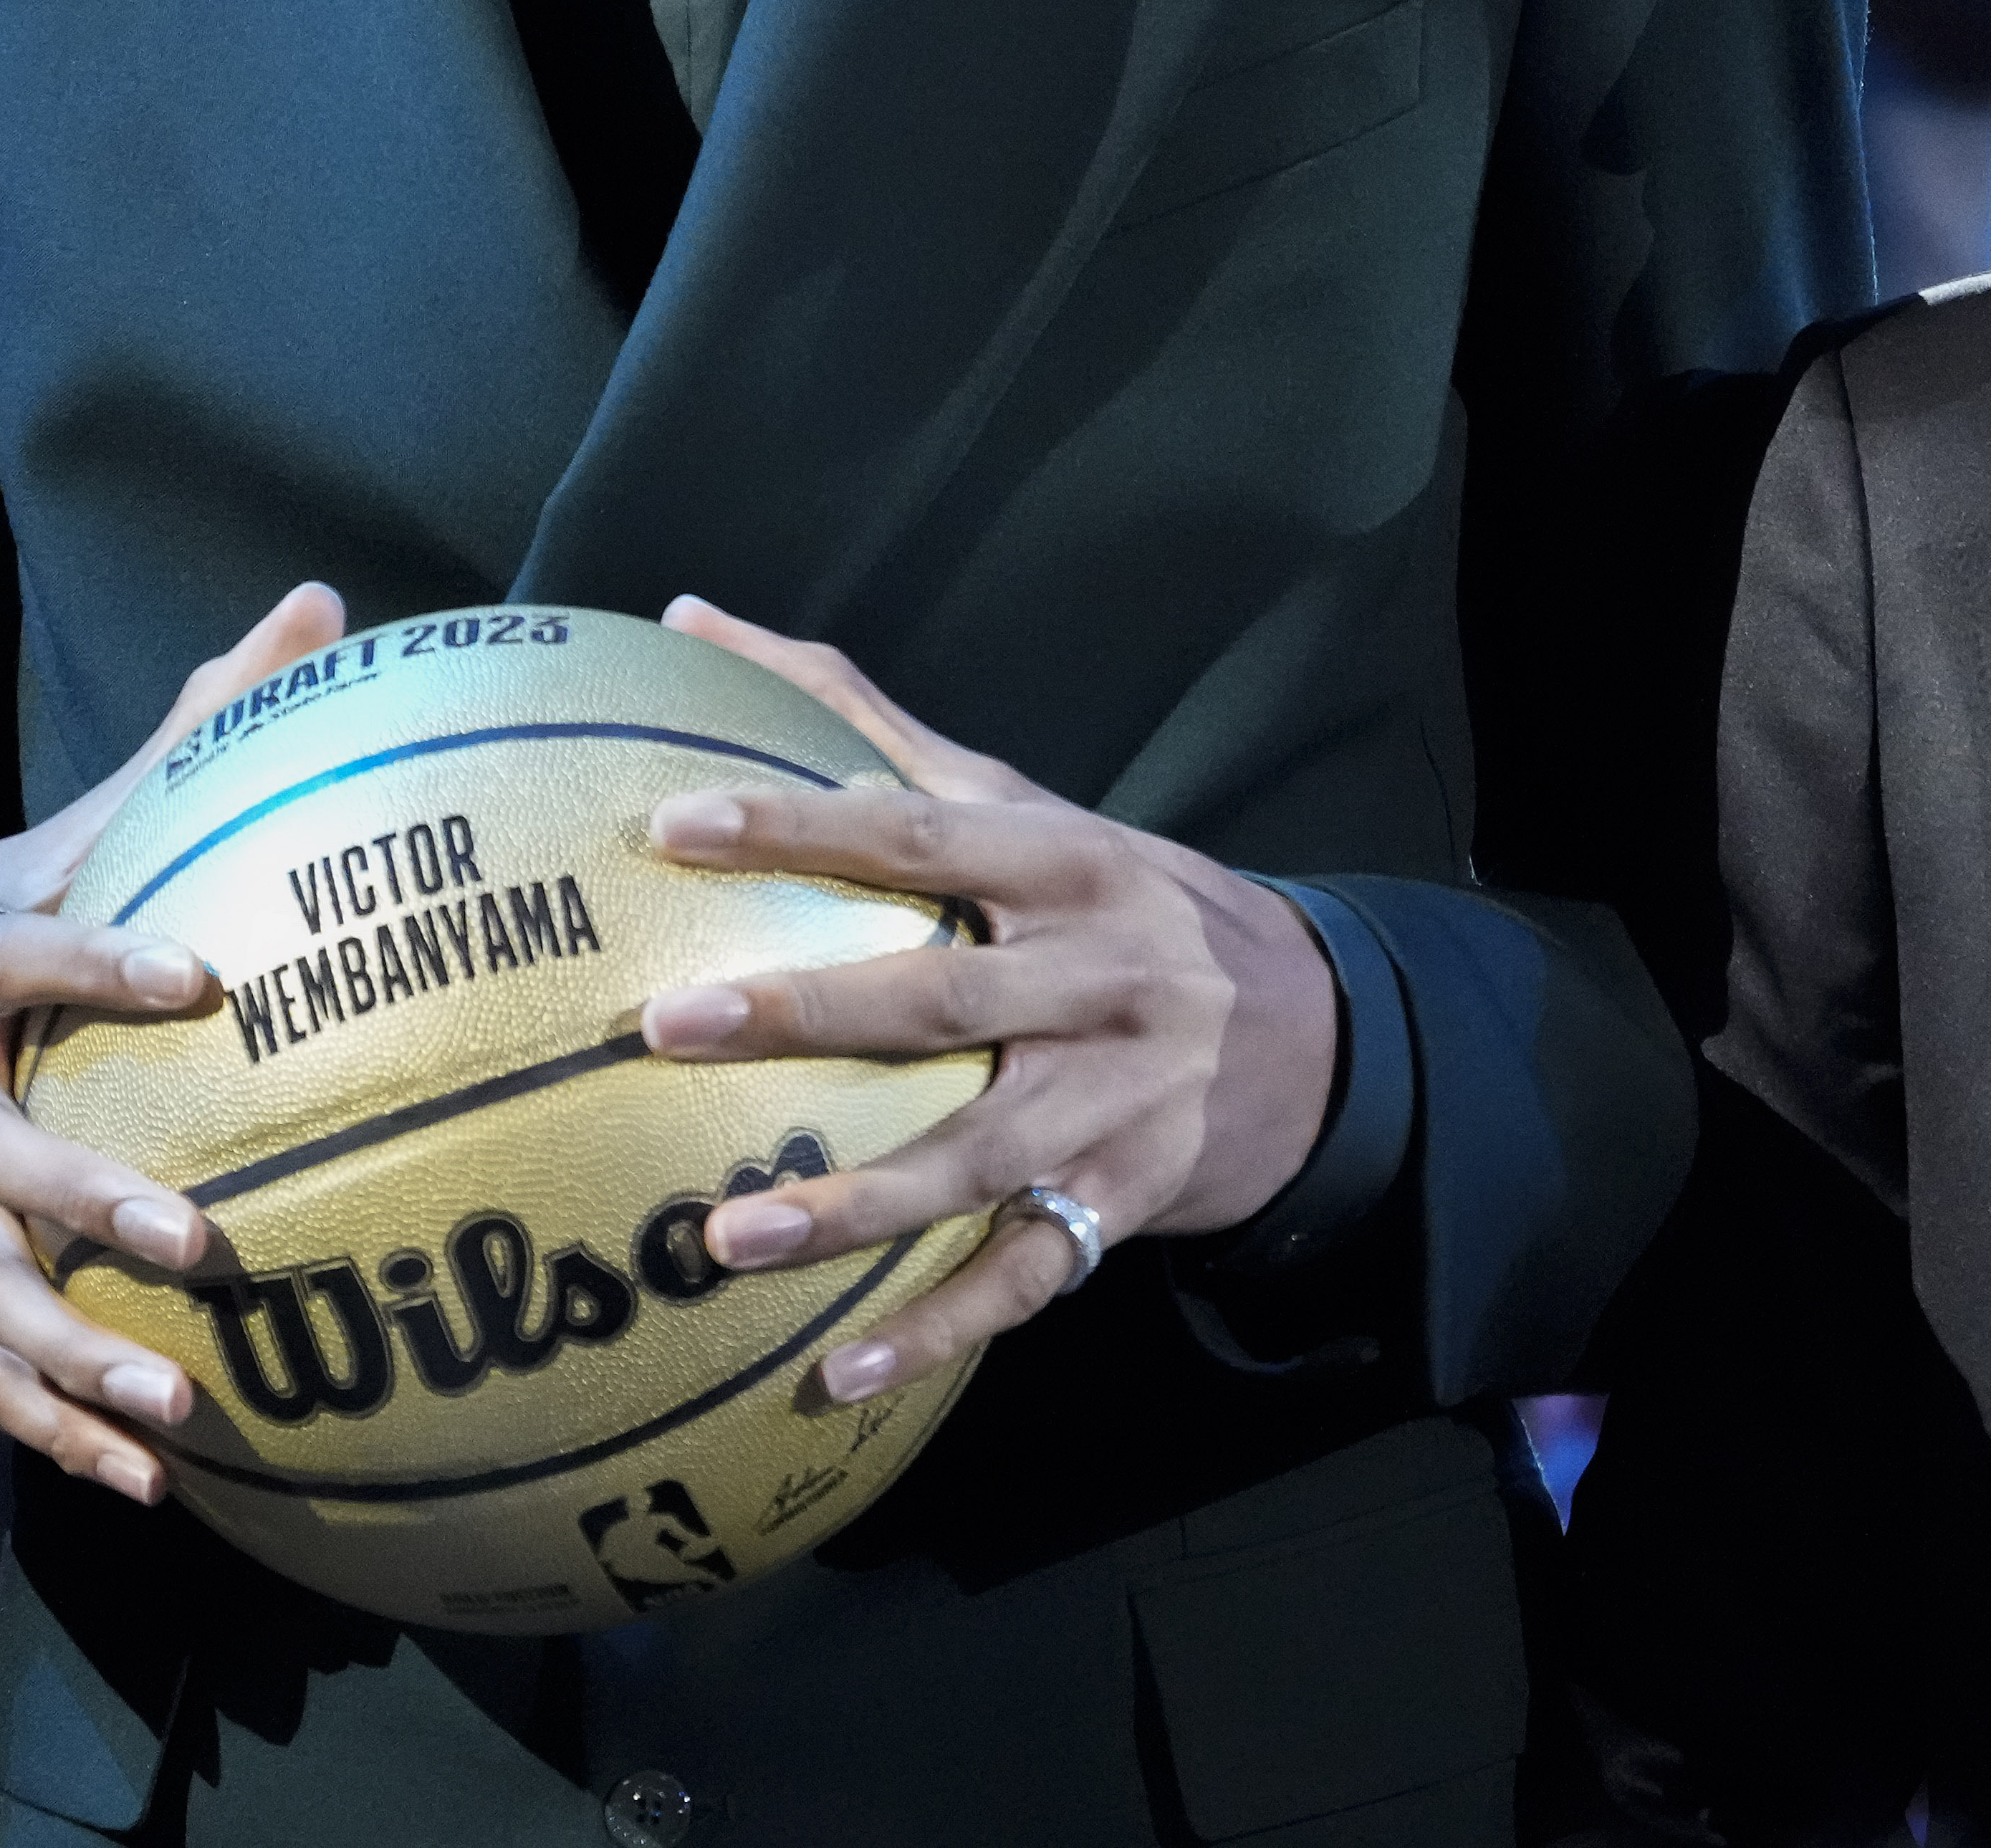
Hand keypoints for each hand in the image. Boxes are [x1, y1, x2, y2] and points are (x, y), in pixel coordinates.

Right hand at [0, 581, 350, 1498]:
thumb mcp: (63, 826)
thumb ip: (189, 733)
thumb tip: (319, 607)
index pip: (19, 951)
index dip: (99, 961)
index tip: (200, 976)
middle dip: (82, 1200)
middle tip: (197, 1242)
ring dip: (75, 1357)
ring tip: (184, 1411)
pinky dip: (60, 1432)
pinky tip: (155, 1479)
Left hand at [636, 596, 1340, 1400]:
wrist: (1320, 1030)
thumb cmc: (1117, 898)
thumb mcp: (1021, 798)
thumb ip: (859, 717)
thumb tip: (690, 617)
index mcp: (1064, 863)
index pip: (917, 832)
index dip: (799, 825)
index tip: (673, 825)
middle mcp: (1097, 980)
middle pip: (944, 999)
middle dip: (809, 1014)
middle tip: (670, 1024)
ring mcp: (1113, 1105)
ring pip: (976, 1158)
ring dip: (855, 1205)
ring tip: (726, 1238)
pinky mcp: (1119, 1205)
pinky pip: (1021, 1279)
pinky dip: (931, 1331)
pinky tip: (832, 1372)